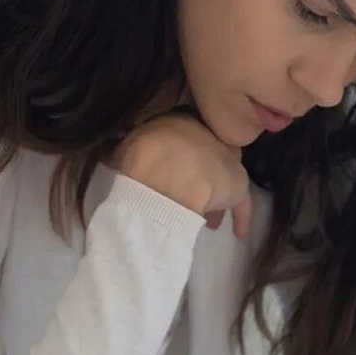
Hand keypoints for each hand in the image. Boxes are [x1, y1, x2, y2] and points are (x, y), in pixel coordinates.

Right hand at [108, 110, 253, 238]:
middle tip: (195, 196)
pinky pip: (241, 202)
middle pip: (207, 158)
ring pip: (222, 179)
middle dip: (203, 177)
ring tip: (208, 221)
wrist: (167, 171)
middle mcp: (207, 135)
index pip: (185, 138)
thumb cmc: (141, 156)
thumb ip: (124, 149)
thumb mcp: (124, 147)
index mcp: (180, 121)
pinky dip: (240, 217)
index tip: (174, 174)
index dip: (180, 158)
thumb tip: (114, 154)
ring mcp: (225, 158)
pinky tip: (238, 233)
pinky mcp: (237, 184)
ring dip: (215, 198)